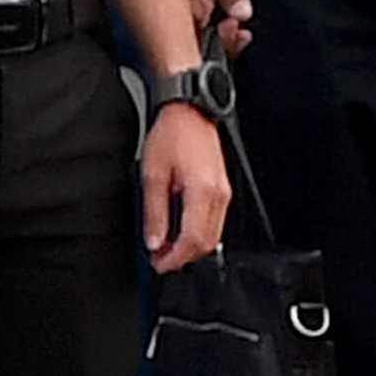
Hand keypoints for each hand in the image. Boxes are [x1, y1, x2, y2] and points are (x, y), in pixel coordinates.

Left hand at [141, 101, 231, 270]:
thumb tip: (154, 241)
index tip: (157, 264)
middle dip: (183, 257)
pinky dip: (196, 233)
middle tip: (159, 259)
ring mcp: (223, 193)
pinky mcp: (222, 189)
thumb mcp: (152, 174)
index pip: (193, 240)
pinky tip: (178, 230)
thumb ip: (154, 212)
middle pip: (207, 243)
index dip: (174, 258)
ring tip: (165, 246)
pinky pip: (213, 221)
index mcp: (202, 192)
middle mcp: (219, 195)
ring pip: (212, 235)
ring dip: (189, 247)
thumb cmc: (172, 134)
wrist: (188, 112)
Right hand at [172, 0, 251, 56]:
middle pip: (192, 34)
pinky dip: (211, 5)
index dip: (217, 44)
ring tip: (235, 18)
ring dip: (217, 22)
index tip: (238, 35)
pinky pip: (193, 1)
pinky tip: (225, 0)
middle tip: (240, 31)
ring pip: (194, 19)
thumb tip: (241, 13)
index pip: (191, 37)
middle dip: (219, 37)